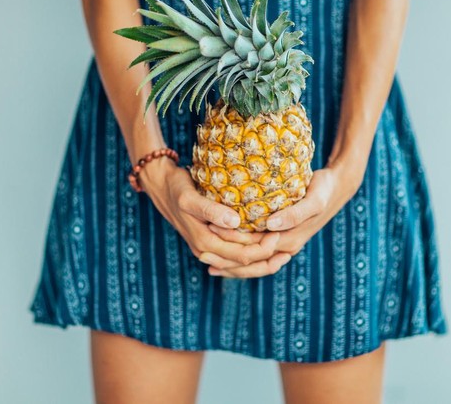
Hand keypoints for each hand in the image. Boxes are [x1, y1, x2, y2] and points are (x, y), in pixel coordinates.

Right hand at [139, 157, 283, 268]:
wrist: (161, 186)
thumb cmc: (177, 188)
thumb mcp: (190, 197)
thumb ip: (211, 210)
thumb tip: (235, 222)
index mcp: (205, 242)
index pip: (242, 255)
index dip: (264, 248)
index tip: (279, 234)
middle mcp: (207, 251)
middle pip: (245, 263)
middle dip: (267, 257)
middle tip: (289, 245)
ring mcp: (208, 249)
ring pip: (241, 264)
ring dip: (262, 261)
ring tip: (285, 252)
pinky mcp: (211, 241)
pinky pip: (235, 256)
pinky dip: (252, 255)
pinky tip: (267, 249)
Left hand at [206, 166, 361, 277]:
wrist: (337, 188)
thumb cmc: (324, 190)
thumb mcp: (314, 200)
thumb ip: (294, 214)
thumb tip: (270, 225)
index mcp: (290, 241)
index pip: (255, 252)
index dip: (232, 246)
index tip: (212, 233)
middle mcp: (284, 247)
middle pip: (250, 262)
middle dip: (226, 259)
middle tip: (201, 251)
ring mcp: (282, 243)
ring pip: (251, 261)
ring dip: (229, 262)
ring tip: (205, 258)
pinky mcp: (279, 236)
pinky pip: (256, 251)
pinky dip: (238, 254)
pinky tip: (222, 249)